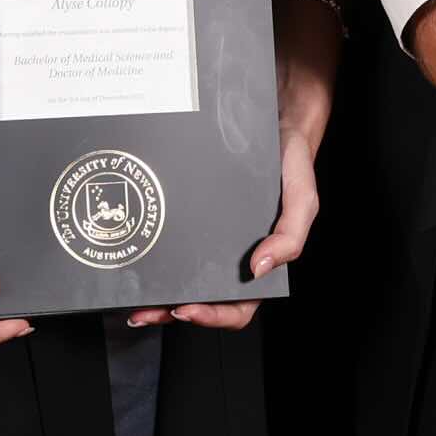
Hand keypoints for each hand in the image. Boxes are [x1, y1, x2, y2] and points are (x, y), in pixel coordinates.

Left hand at [135, 54, 334, 331]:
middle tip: (145, 312)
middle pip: (200, 302)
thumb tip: (261, 268)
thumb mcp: (303, 199)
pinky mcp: (188, 217)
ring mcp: (206, 239)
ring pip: (178, 280)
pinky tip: (134, 259)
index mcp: (260, 262)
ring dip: (155, 297)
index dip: (212, 317)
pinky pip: (168, 245)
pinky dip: (151, 260)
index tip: (187, 310)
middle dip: (169, 312)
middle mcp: (229, 257)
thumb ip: (291, 236)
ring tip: (133, 300)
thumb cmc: (290, 162)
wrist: (273, 119)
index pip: (237, 307)